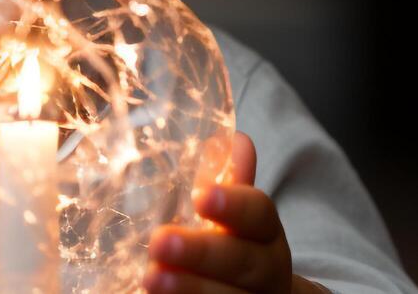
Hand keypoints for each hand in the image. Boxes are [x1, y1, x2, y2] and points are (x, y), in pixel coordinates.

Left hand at [141, 132, 321, 293]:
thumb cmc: (238, 248)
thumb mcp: (239, 217)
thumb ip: (233, 182)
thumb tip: (235, 139)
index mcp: (266, 235)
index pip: (259, 214)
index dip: (233, 205)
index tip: (201, 196)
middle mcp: (264, 273)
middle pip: (240, 262)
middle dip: (201, 254)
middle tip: (159, 242)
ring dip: (189, 289)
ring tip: (151, 278)